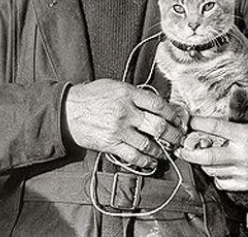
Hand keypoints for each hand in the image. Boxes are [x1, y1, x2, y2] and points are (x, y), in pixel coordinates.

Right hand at [64, 79, 185, 169]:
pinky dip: (145, 160)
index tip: (178, 119)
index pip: (158, 104)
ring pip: (149, 144)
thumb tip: (157, 104)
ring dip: (162, 150)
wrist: (68, 110)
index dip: (172, 113)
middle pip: (158, 126)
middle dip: (173, 135)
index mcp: (127, 94)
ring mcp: (118, 129)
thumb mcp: (114, 86)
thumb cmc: (92, 96)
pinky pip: (133, 156)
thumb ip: (135, 94)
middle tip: (179, 138)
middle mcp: (125, 111)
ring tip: (167, 151)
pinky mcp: (111, 144)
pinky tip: (151, 161)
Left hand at [176, 97, 247, 191]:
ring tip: (199, 153)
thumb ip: (246, 104)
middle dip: (189, 152)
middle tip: (181, 146)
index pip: (215, 128)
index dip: (197, 124)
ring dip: (202, 162)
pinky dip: (215, 175)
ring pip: (212, 170)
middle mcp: (242, 155)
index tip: (188, 121)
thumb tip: (233, 89)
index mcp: (245, 135)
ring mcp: (243, 173)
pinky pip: (221, 183)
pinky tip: (217, 166)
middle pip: (206, 157)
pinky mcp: (245, 185)